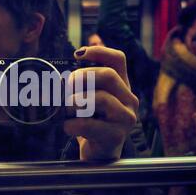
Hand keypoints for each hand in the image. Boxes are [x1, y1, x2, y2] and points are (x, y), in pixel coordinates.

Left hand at [63, 46, 138, 160]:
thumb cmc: (92, 122)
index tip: (77, 54)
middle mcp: (128, 100)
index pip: (118, 59)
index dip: (99, 51)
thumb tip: (90, 42)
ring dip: (77, 102)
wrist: (99, 153)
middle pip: (109, 76)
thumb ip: (88, 75)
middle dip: (82, 77)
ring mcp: (125, 119)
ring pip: (102, 99)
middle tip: (66, 86)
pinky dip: (72, 124)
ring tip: (67, 108)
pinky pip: (91, 125)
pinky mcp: (115, 136)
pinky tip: (67, 126)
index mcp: (121, 86)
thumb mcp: (90, 96)